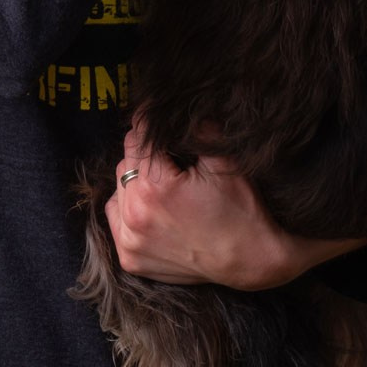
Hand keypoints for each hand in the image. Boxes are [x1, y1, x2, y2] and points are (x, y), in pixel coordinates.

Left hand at [104, 119, 366, 289]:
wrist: (251, 261)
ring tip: (163, 182)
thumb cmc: (241, 209)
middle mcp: (136, 214)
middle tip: (169, 157)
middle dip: (144, 153)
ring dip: (136, 180)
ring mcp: (130, 240)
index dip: (150, 125)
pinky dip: (128, 207)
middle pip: (126, 161)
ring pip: (118, 187)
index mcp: (156, 186)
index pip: (138, 137)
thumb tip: (172, 105)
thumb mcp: (223, 161)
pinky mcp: (130, 259)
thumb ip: (196, 129)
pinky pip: (115, 217)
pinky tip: (151, 206)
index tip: (156, 118)